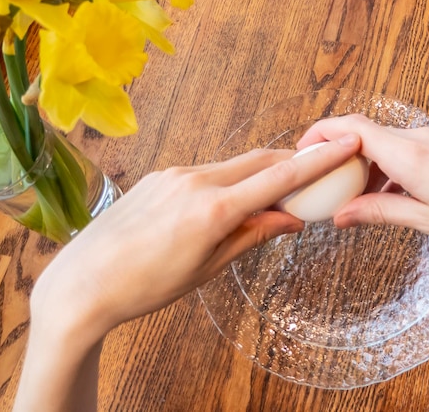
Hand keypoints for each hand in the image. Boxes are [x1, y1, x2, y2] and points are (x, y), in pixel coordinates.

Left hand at [31, 135, 360, 336]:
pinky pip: (206, 170)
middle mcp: (196, 180)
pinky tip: (224, 201)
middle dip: (290, 161)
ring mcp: (175, 173)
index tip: (344, 144)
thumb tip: (291, 220)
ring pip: (232, 165)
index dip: (317, 161)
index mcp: (213, 209)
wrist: (84, 279)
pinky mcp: (161, 175)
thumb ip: (252, 235)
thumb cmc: (146, 285)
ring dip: (256, 174)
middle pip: (259, 160)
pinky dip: (227, 180)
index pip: (278, 178)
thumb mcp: (208, 267)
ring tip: (267, 197)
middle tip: (314, 171)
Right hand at [298, 114, 428, 257]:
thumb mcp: (427, 220)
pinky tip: (385, 194)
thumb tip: (341, 216)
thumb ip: (380, 212)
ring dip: (361, 163)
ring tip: (351, 196)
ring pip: (382, 142)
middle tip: (320, 180)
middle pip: (363, 133)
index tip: (301, 151)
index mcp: (410, 154)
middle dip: (337, 153)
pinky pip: (402, 149)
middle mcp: (418, 138)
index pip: (352, 128)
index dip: (321, 133)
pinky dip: (384, 167)